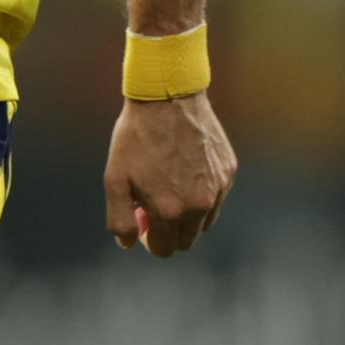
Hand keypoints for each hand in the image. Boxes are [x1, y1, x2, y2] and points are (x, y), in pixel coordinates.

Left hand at [104, 91, 236, 257]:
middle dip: (169, 230)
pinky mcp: (228, 171)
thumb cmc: (137, 136)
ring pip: (204, 221)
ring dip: (188, 213)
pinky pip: (217, 196)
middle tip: (153, 202)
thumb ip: (119, 218)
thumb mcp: (115, 178)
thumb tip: (127, 243)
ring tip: (169, 182)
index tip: (142, 219)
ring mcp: (218, 188)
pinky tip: (186, 166)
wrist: (167, 94)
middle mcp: (200, 205)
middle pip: (186, 241)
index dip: (149, 239)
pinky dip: (202, 192)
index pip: (164, 249)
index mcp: (170, 211)